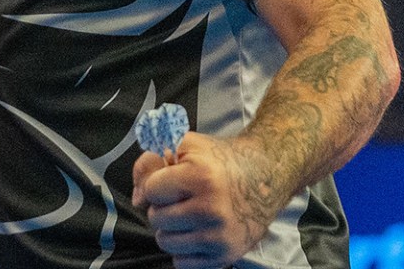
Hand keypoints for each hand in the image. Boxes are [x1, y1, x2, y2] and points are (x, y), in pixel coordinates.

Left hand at [130, 132, 285, 268]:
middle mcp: (212, 209)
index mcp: (202, 177)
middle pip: (155, 218)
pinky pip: (181, 262)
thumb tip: (137, 200)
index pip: (151, 191)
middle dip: (163, 207)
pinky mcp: (224, 256)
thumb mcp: (186, 146)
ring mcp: (219, 236)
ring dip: (171, 229)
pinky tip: (198, 232)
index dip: (158, 184)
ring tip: (190, 215)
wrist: (265, 178)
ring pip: (165, 242)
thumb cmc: (219, 162)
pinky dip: (185, 250)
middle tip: (183, 198)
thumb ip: (150, 162)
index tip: (174, 180)